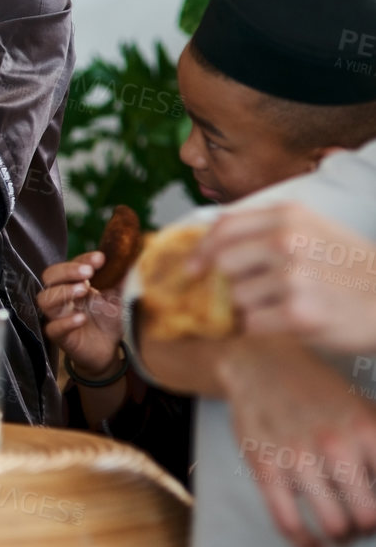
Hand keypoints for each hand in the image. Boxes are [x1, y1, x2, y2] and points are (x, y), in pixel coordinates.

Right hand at [36, 252, 123, 377]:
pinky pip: (53, 328)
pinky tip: (81, 318)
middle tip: (88, 272)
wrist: (108, 350)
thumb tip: (129, 257)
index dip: (82, 259)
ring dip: (62, 292)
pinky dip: (65, 322)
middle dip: (67, 271)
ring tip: (83, 290)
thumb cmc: (108, 321)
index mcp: (73, 283)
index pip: (69, 265)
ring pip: (45, 300)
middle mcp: (62, 297)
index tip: (100, 258)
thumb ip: (119, 279)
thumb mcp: (117, 297)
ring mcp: (58, 316)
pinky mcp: (60, 336)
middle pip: (49, 277)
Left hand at [196, 202, 375, 353]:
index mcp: (289, 216)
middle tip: (255, 294)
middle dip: (232, 283)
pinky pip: (253, 324)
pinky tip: (291, 323)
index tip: (193, 267)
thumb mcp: (316, 230)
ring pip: (237, 298)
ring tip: (286, 307)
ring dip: (253, 309)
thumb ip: (268, 229)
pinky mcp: (298, 313)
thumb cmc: (353, 269)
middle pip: (223, 264)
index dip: (202, 249)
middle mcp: (287, 241)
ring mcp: (293, 277)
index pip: (224, 227)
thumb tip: (212, 239)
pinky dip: (265, 329)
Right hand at [221, 339, 375, 546]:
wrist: (259, 364)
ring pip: (334, 525)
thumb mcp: (364, 409)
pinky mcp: (264, 467)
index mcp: (366, 429)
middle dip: (368, 528)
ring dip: (343, 537)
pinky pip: (288, 523)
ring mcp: (296, 457)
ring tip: (343, 532)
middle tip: (363, 524)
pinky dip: (307, 545)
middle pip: (368, 517)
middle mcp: (334, 444)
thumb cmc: (318, 392)